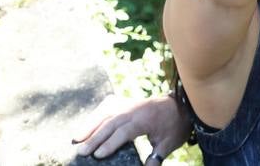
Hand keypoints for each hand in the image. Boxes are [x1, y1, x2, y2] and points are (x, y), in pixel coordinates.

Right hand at [72, 96, 187, 160]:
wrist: (183, 105)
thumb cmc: (175, 126)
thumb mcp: (168, 144)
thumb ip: (155, 158)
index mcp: (145, 119)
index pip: (124, 131)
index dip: (110, 143)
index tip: (98, 155)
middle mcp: (134, 109)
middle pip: (110, 122)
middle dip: (94, 137)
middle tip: (81, 151)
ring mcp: (129, 104)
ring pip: (106, 112)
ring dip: (90, 124)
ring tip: (76, 138)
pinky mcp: (127, 102)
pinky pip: (108, 106)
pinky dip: (96, 114)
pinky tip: (87, 124)